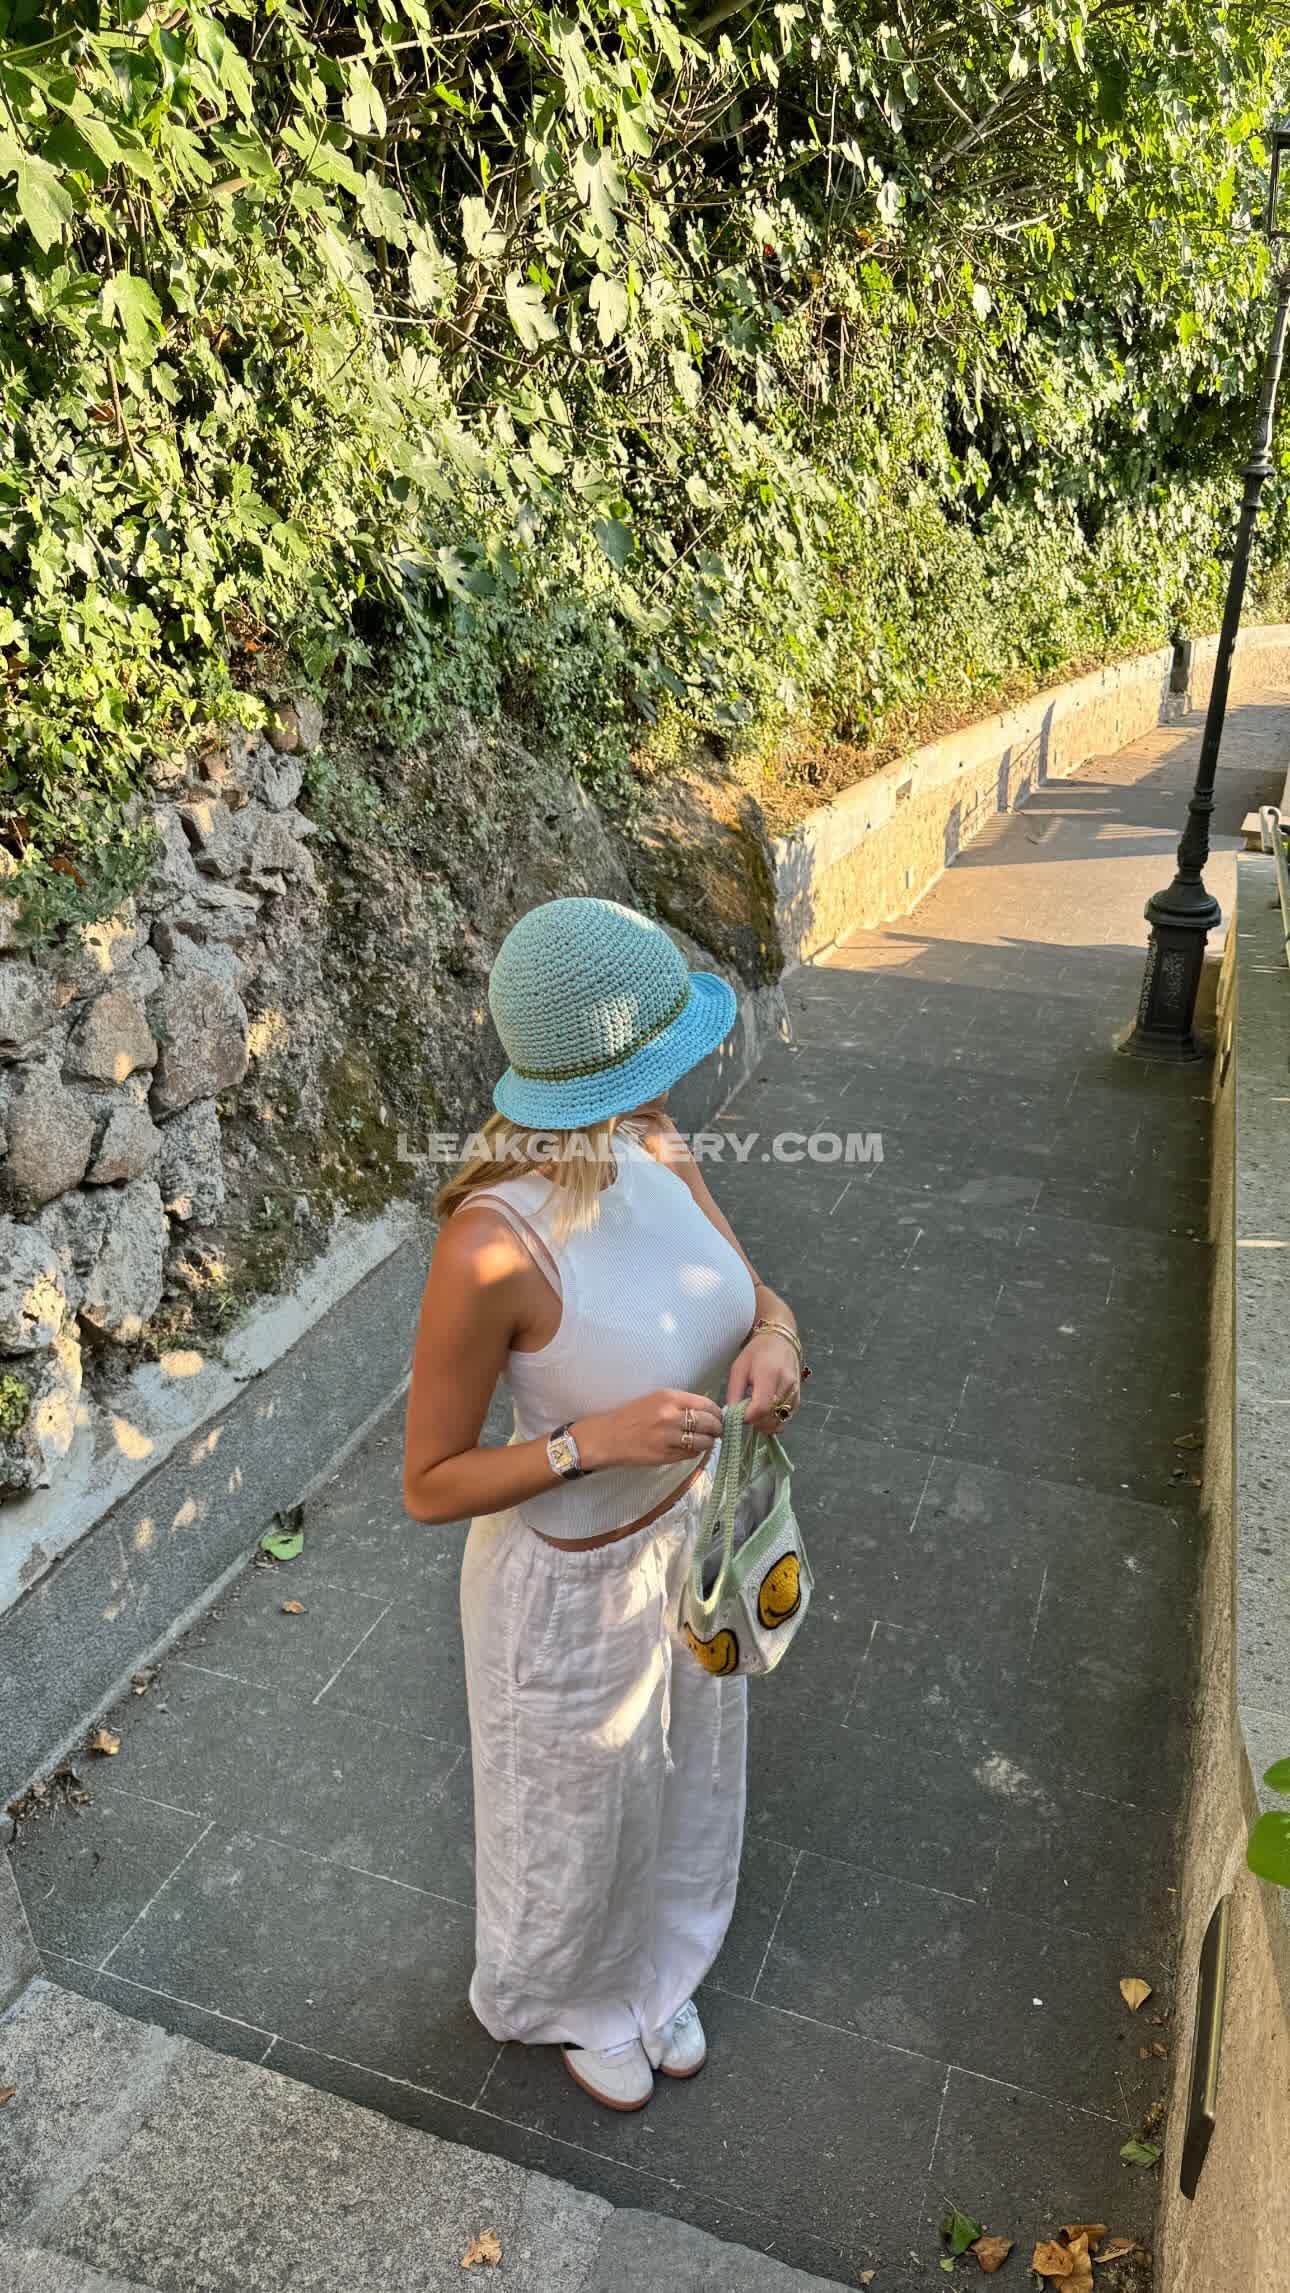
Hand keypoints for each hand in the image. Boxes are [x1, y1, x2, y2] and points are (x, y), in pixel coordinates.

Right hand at [572, 1389, 722, 1471]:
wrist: (608, 1436)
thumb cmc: (632, 1416)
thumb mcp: (656, 1399)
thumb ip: (682, 1404)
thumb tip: (708, 1412)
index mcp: (669, 1398)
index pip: (706, 1404)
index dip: (717, 1413)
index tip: (718, 1417)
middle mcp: (670, 1416)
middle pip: (709, 1423)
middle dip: (717, 1429)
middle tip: (717, 1432)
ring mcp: (668, 1438)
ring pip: (703, 1442)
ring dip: (708, 1443)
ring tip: (705, 1442)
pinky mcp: (665, 1456)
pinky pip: (690, 1454)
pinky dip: (694, 1452)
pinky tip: (689, 1449)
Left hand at [726, 1334, 799, 1434]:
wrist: (780, 1342)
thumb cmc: (756, 1353)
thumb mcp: (738, 1370)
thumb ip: (734, 1394)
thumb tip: (731, 1417)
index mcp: (769, 1375)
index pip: (761, 1408)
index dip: (747, 1417)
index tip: (737, 1415)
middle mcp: (786, 1385)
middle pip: (771, 1417)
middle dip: (755, 1422)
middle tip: (744, 1414)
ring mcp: (795, 1392)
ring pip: (780, 1420)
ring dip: (765, 1424)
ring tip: (754, 1414)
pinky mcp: (798, 1397)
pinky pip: (786, 1417)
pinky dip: (774, 1420)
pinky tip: (765, 1413)